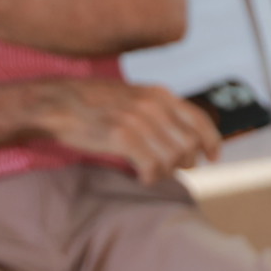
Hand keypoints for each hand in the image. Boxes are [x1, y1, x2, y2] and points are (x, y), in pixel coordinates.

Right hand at [31, 79, 220, 182]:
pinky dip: (151, 177)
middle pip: (189, 143)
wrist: (58, 102)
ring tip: (151, 172)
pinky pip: (152, 165)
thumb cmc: (94, 103)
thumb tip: (182, 136)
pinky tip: (142, 177)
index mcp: (160, 93)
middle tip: (171, 169)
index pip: (200, 119)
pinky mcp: (121, 136)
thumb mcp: (134, 96)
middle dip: (185, 161)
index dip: (211, 141)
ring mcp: (138, 119)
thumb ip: (159, 109)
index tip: (213, 158)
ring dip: (165, 172)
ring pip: (172, 157)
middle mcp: (154, 104)